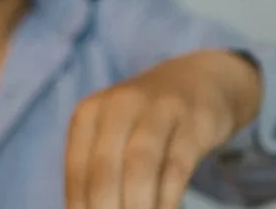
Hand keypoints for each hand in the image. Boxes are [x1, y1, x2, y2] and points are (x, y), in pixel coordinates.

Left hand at [64, 49, 261, 208]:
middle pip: (105, 167)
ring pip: (140, 164)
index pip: (77, 168)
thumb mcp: (112, 133)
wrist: (198, 80)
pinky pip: (177, 165)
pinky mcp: (193, 121)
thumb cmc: (143, 120)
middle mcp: (119, 106)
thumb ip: (97, 170)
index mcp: (89, 113)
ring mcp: (158, 110)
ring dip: (137, 205)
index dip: (79, 205)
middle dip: (105, 208)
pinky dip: (168, 197)